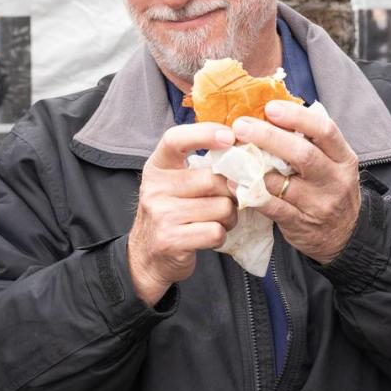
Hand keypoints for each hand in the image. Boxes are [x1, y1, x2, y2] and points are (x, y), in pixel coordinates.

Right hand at [128, 123, 237, 305]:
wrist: (147, 257)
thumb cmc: (171, 213)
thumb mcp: (175, 184)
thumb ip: (201, 169)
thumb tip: (244, 157)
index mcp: (157, 167)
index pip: (175, 139)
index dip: (204, 133)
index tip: (229, 137)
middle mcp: (155, 187)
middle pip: (212, 179)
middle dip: (231, 192)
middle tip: (230, 200)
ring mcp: (161, 214)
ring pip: (220, 207)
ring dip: (229, 217)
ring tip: (218, 220)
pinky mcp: (170, 240)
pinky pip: (215, 231)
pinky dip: (220, 235)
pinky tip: (209, 236)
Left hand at [231, 100, 360, 263]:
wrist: (344, 236)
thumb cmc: (329, 188)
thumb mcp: (333, 162)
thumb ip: (310, 140)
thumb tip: (271, 111)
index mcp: (343, 158)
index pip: (325, 130)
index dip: (297, 117)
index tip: (270, 107)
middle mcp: (334, 180)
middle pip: (302, 154)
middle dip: (268, 137)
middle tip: (241, 126)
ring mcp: (318, 204)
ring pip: (282, 181)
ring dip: (252, 165)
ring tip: (231, 151)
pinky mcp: (299, 223)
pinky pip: (271, 206)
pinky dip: (250, 192)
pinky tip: (233, 181)